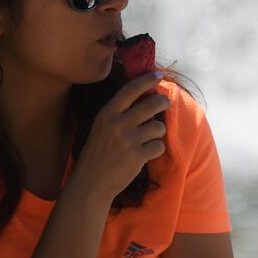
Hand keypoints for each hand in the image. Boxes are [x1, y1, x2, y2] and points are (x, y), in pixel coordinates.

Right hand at [70, 73, 170, 202]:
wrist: (91, 183)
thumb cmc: (98, 153)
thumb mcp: (102, 127)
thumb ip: (120, 112)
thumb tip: (147, 96)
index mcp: (107, 114)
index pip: (131, 89)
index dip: (147, 80)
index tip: (159, 75)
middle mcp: (118, 124)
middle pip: (152, 104)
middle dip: (163, 102)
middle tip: (166, 103)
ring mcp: (128, 140)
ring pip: (158, 126)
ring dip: (158, 131)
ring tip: (148, 138)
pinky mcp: (138, 156)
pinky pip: (159, 146)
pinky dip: (155, 149)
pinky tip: (145, 154)